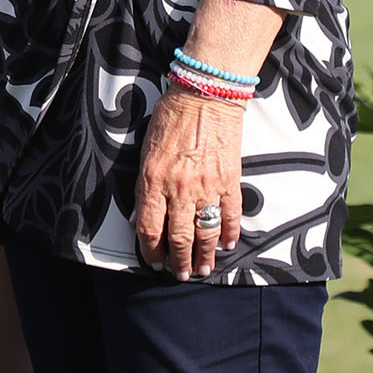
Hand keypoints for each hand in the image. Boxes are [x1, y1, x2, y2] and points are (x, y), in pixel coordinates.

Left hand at [134, 87, 244, 279]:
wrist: (204, 96)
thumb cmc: (170, 118)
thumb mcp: (145, 151)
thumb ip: (145, 186)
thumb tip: (141, 217)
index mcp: (153, 180)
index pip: (149, 228)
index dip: (151, 251)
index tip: (154, 262)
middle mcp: (179, 189)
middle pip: (178, 237)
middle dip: (179, 261)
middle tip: (181, 275)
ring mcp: (207, 187)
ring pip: (205, 233)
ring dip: (205, 255)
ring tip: (204, 269)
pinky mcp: (230, 182)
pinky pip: (231, 216)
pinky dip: (230, 233)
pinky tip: (228, 244)